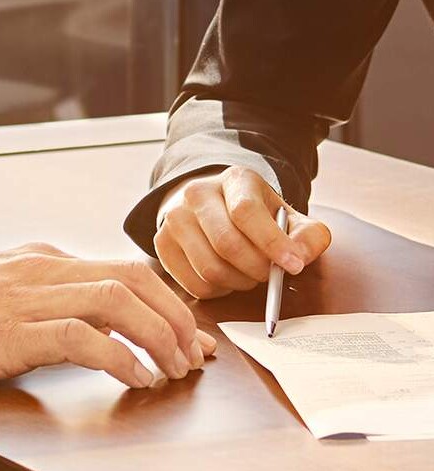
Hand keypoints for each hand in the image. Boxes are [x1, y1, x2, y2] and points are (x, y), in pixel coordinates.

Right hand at [0, 242, 216, 386]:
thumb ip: (41, 297)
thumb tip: (92, 325)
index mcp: (41, 259)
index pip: (123, 268)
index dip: (168, 302)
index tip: (193, 336)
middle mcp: (40, 269)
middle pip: (132, 277)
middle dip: (176, 316)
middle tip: (195, 357)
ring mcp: (25, 297)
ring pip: (116, 299)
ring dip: (157, 335)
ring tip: (172, 371)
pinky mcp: (9, 331)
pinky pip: (80, 337)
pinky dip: (119, 357)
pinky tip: (134, 379)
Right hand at [154, 166, 331, 298]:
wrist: (214, 205)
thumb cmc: (257, 216)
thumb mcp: (289, 217)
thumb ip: (308, 236)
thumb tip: (298, 258)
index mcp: (233, 179)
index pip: (247, 212)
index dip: (272, 243)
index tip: (293, 265)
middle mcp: (197, 192)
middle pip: (227, 245)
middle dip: (257, 270)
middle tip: (269, 275)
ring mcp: (174, 217)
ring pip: (210, 269)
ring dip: (238, 283)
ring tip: (247, 274)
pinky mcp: (162, 243)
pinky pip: (194, 285)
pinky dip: (218, 291)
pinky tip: (226, 276)